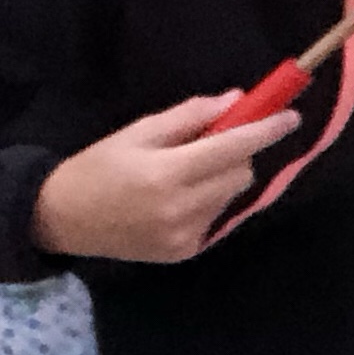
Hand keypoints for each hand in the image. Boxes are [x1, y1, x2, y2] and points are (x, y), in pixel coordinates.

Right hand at [31, 93, 299, 264]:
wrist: (63, 219)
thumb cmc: (98, 167)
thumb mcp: (138, 132)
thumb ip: (190, 117)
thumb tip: (236, 102)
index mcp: (167, 174)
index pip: (232, 148)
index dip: (265, 130)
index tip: (290, 116)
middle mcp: (181, 209)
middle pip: (240, 173)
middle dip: (235, 154)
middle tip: (207, 144)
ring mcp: (185, 236)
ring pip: (230, 196)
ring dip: (220, 178)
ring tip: (181, 175)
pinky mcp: (184, 252)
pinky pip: (216, 217)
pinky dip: (207, 202)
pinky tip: (174, 201)